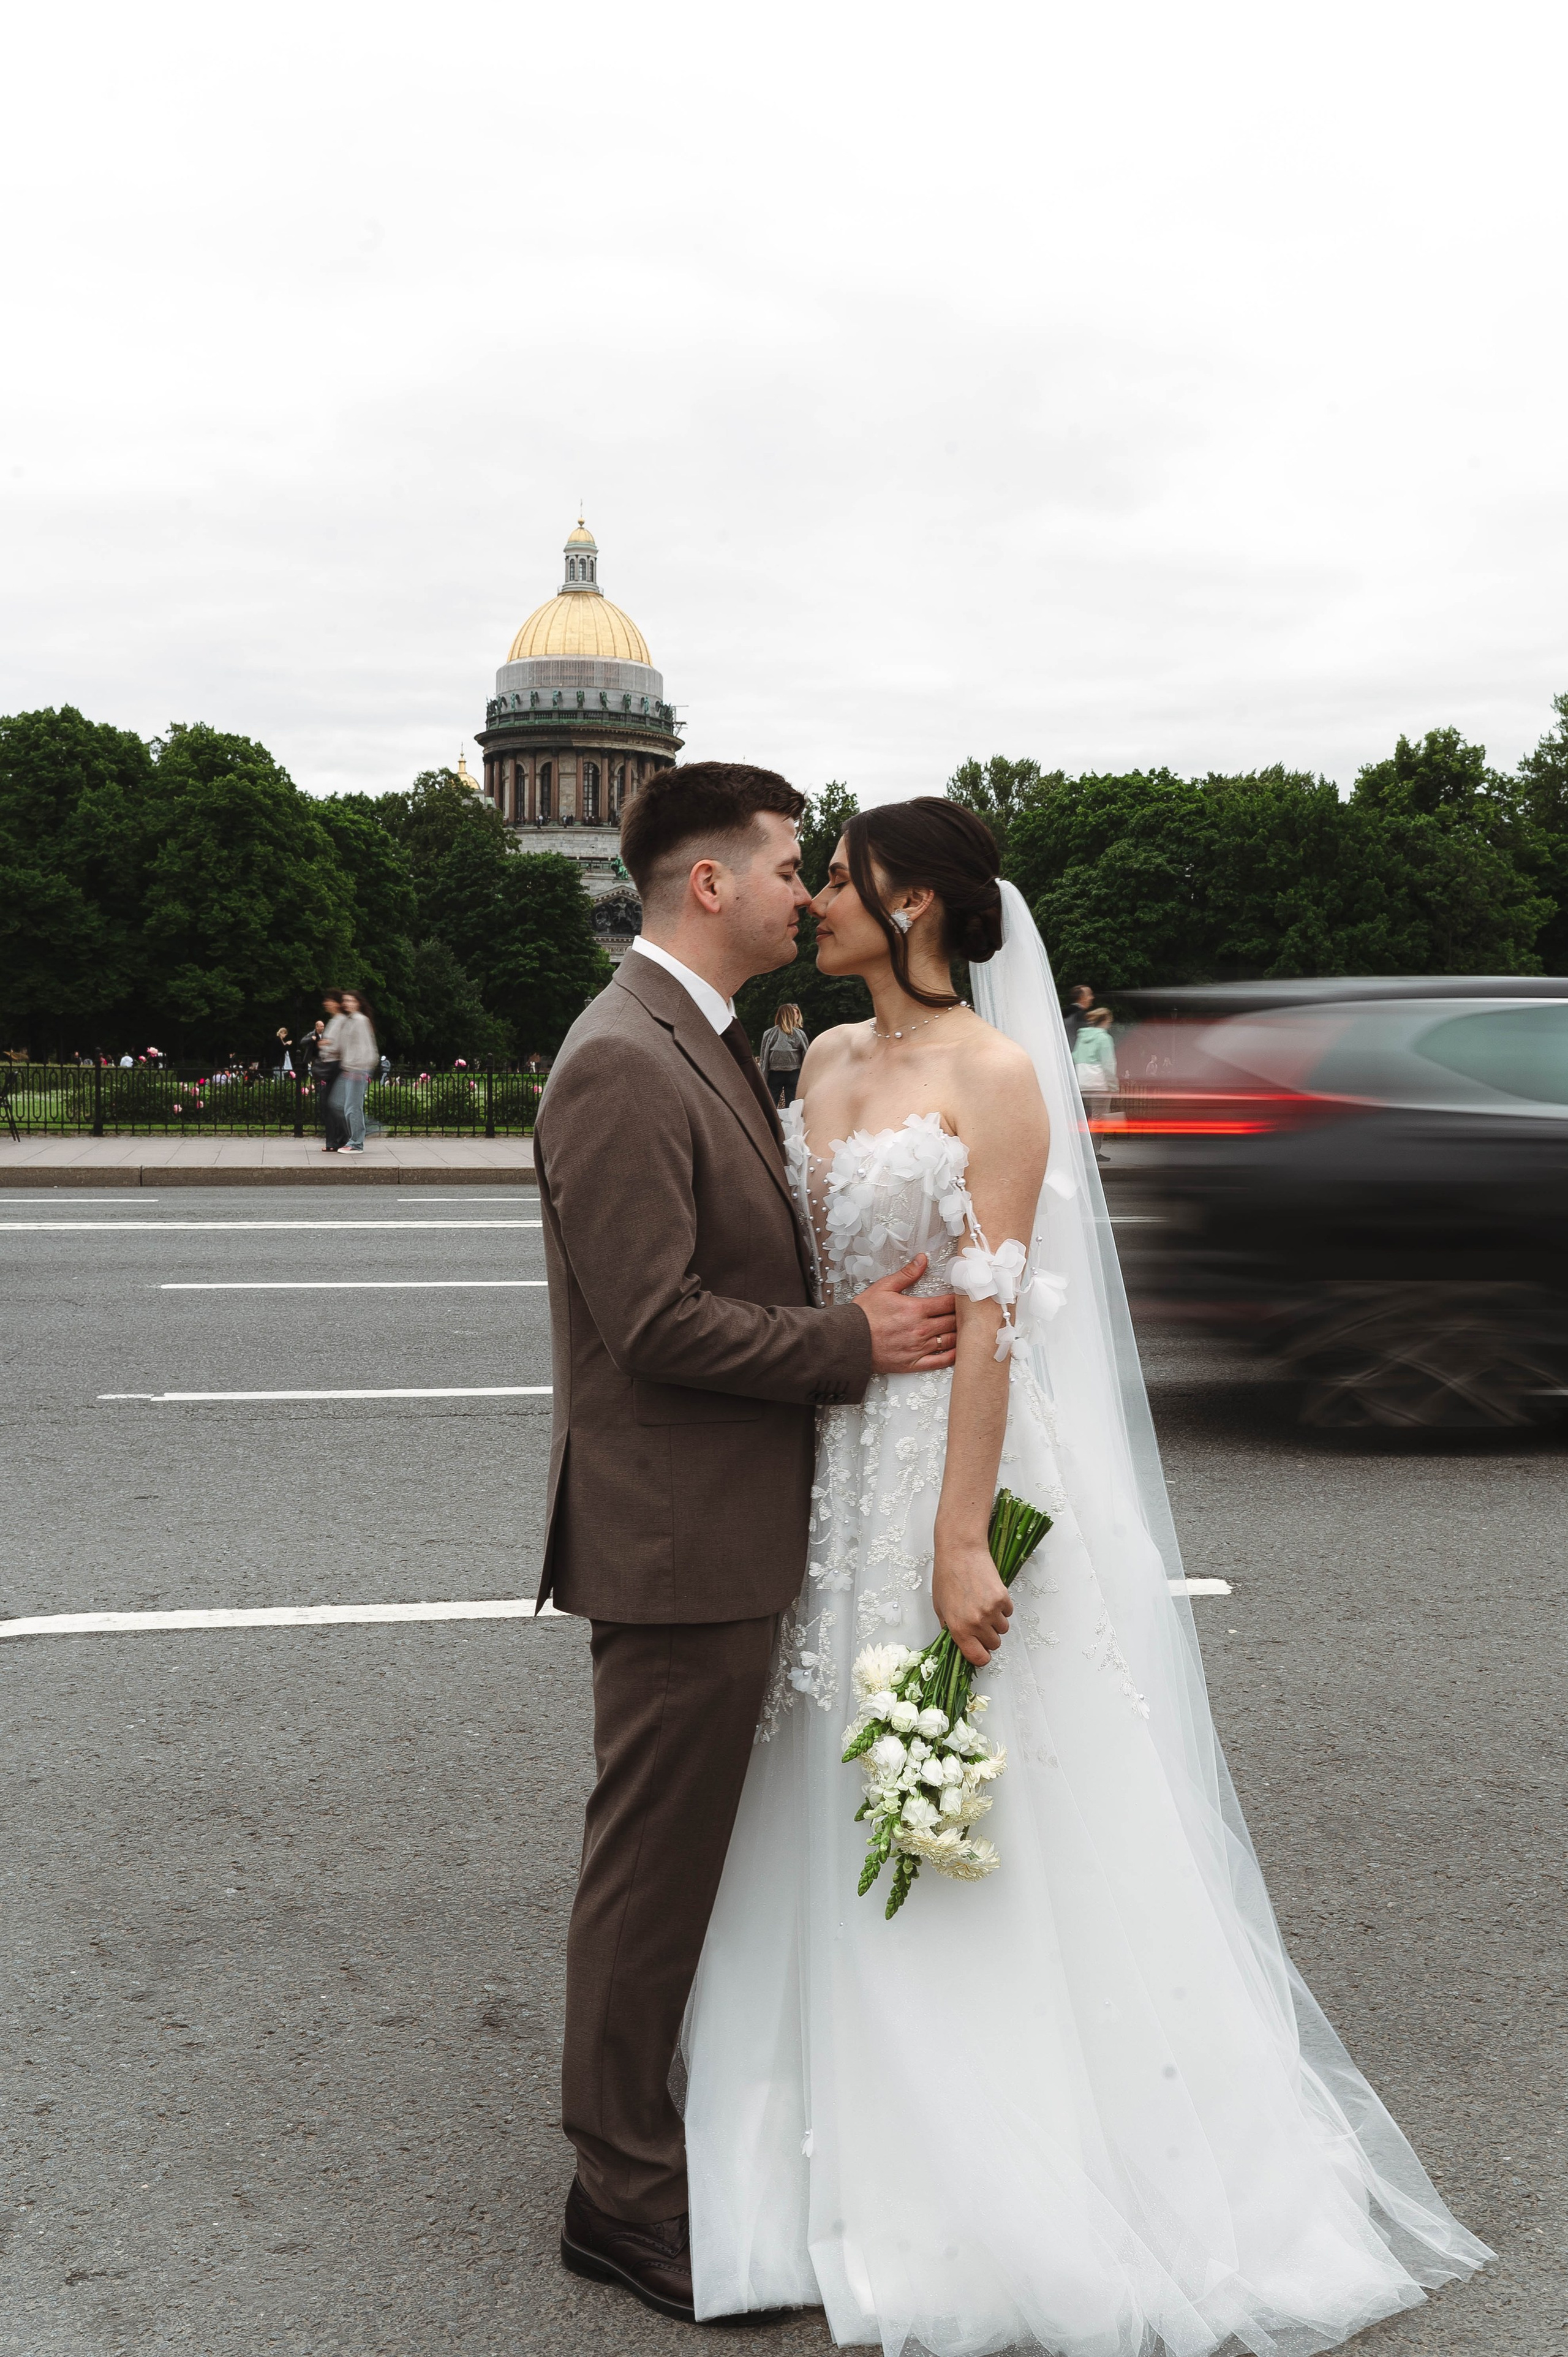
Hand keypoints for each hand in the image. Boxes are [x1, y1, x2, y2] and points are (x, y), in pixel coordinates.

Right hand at [856, 1256, 957, 1373]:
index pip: (949, 1303)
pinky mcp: (914, 1363)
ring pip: (951, 1340)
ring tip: (967, 1328)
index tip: (965, 1297)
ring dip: (961, 1334)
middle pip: (953, 1321)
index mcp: (916, 1309)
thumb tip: (922, 1260)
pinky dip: (954, 1356)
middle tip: (969, 1312)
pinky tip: (959, 1351)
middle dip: (963, 1315)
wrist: (848, 1340)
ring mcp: (919, 1348)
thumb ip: (907, 1274)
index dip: (960, 1299)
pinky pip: (941, 1361)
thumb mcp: (883, 1288)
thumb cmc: (863, 1316)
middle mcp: (921, 1329)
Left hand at [932, 1531, 1011, 1666]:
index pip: (978, 1658)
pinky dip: (1002, 1609)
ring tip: (983, 1606)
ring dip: (996, 1622)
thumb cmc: (947, 1575)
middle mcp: (976, 1623)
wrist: (960, 1551)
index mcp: (959, 1628)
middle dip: (987, 1637)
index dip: (981, 1657)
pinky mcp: (1003, 1598)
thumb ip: (949, 1628)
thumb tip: (958, 1642)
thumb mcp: (939, 1606)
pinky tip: (989, 1596)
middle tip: (979, 1623)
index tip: (980, 1652)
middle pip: (994, 1644)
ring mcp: (991, 1611)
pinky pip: (1008, 1613)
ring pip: (1003, 1630)